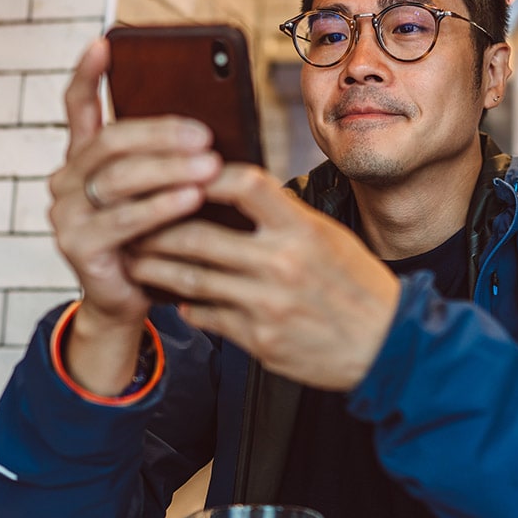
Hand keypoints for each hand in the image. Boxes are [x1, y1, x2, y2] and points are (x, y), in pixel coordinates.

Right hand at [47, 39, 221, 393]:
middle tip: (205, 133)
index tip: (105, 42)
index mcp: (85, 157)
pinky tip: (193, 198)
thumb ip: (170, 158)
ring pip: (119, 178)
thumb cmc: (157, 232)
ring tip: (209, 164)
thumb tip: (212, 124)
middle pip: (111, 141)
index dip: (90, 74)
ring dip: (168, 169)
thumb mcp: (162, 189)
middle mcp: (67, 179)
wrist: (135, 294)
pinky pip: (123, 220)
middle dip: (161, 133)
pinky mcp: (78, 247)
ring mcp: (67, 213)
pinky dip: (161, 207)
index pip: (79, 107)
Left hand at [127, 165, 400, 390]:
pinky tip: (174, 298)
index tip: (182, 173)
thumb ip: (284, 217)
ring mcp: (267, 306)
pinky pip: (207, 317)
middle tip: (130, 221)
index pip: (244, 185)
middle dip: (155, 229)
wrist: (387, 345)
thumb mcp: (329, 237)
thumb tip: (237, 192)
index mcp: (302, 230)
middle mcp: (281, 264)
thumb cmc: (359, 285)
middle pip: (197, 237)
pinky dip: (186, 305)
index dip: (206, 175)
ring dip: (154, 268)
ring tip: (134, 258)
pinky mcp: (259, 342)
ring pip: (191, 281)